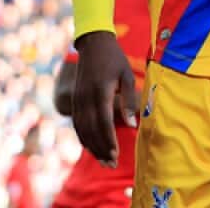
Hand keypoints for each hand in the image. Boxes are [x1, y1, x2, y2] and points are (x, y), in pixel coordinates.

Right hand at [71, 31, 137, 168]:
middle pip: (91, 130)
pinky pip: (77, 124)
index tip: (115, 155)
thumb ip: (130, 101)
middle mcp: (86, 99)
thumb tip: (134, 125)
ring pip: (82, 130)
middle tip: (111, 165)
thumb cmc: (115, 59)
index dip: (109, 140)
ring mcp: (77, 100)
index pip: (104, 122)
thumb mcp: (127, 76)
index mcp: (100, 92)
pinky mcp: (75, 100)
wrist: (93, 44)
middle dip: (101, 149)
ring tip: (103, 161)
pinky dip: (83, 138)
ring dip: (92, 147)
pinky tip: (92, 148)